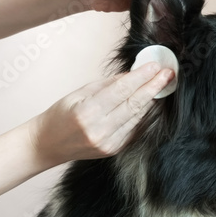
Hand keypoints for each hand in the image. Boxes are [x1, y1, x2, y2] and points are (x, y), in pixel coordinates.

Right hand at [28, 62, 173, 166]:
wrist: (47, 145)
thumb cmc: (60, 115)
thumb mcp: (79, 93)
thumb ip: (108, 85)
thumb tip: (132, 74)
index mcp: (88, 112)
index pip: (121, 91)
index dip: (141, 77)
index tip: (155, 66)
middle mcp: (100, 130)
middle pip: (134, 104)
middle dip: (153, 87)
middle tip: (168, 74)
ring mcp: (108, 143)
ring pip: (137, 117)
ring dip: (152, 100)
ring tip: (163, 85)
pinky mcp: (114, 150)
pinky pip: (134, 129)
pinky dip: (143, 114)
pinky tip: (151, 102)